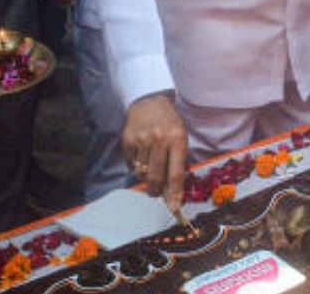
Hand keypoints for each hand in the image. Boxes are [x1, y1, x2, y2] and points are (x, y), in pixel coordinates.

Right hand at [122, 92, 188, 209]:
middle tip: (156, 193)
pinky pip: (131, 164)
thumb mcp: (182, 137)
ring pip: (142, 172)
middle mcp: (160, 139)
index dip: (174, 193)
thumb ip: (180, 161)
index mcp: (178, 138)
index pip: (176, 172)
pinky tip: (141, 156)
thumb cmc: (169, 123)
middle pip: (156, 176)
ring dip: (146, 177)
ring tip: (149, 167)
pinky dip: (136, 166)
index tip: (173, 207)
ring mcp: (142, 139)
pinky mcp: (128, 139)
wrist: (149, 101)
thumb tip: (175, 190)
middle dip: (156, 190)